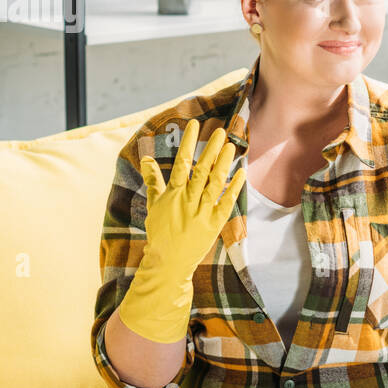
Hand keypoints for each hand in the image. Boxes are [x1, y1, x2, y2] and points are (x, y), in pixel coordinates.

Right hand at [119, 119, 245, 342]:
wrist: (168, 262)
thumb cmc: (160, 232)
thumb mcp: (154, 205)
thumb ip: (153, 180)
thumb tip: (145, 158)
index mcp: (173, 194)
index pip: (181, 163)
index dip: (189, 143)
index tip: (195, 125)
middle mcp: (188, 200)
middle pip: (201, 170)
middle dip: (211, 149)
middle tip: (221, 132)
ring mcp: (202, 212)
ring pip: (215, 183)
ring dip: (224, 163)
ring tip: (231, 146)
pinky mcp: (214, 224)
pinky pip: (227, 202)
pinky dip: (234, 187)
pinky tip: (242, 172)